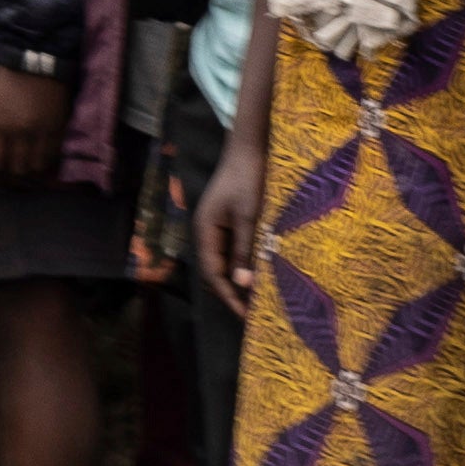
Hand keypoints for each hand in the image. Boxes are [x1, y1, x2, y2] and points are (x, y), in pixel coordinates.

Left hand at [0, 64, 67, 186]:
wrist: (35, 62)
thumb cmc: (5, 81)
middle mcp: (20, 132)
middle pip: (17, 169)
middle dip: (11, 175)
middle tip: (10, 173)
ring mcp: (41, 131)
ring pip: (37, 166)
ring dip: (30, 170)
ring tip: (26, 167)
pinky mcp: (59, 128)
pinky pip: (53, 155)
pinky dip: (46, 161)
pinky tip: (40, 158)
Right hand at [197, 133, 264, 307]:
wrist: (248, 149)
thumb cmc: (248, 180)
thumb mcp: (248, 217)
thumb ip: (244, 250)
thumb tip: (242, 284)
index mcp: (205, 231)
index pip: (213, 274)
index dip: (229, 296)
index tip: (246, 317)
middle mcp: (206, 231)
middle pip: (215, 271)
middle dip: (232, 293)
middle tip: (254, 313)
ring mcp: (216, 226)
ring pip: (224, 261)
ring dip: (238, 280)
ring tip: (257, 298)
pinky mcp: (227, 220)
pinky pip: (232, 250)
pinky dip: (243, 264)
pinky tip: (258, 271)